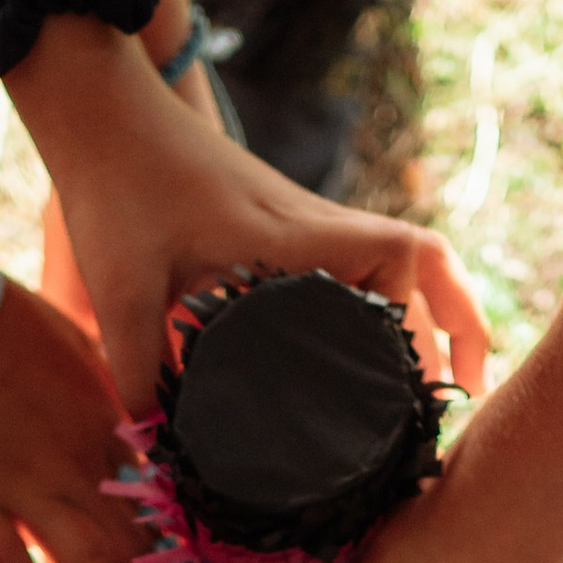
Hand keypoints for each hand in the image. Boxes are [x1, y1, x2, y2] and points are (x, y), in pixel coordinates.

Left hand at [45, 61, 487, 416]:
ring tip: (438, 384)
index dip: (426, 318)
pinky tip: (372, 351)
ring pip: (404, 258)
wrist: (105, 113)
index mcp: (287, 238)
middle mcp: (313, 225)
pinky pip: (366, 261)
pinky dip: (392, 301)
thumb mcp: (119, 288)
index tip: (420, 384)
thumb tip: (155, 450)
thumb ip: (136, 372)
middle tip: (455, 400)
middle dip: (457, 326)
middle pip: (426, 260)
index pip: (400, 257)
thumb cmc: (113, 188)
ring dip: (434, 312)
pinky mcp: (289, 224)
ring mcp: (306, 222)